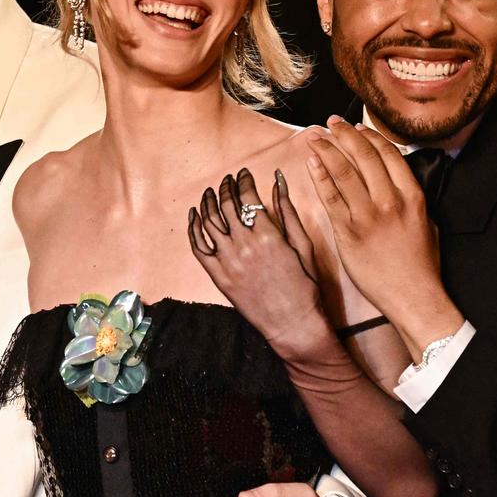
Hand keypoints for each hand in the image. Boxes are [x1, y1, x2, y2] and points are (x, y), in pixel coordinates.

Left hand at [188, 168, 333, 360]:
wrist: (293, 323)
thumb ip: (288, 210)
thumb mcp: (303, 244)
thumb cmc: (304, 285)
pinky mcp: (218, 276)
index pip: (248, 197)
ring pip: (209, 222)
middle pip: (226, 206)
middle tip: (227, 180)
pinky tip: (194, 215)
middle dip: (225, 187)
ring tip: (211, 192)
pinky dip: (193, 228)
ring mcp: (228, 261)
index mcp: (268, 235)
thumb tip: (279, 180)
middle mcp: (244, 245)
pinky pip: (198, 247)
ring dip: (208, 202)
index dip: (244, 181)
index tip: (244, 174)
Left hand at [307, 118, 462, 354]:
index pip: (388, 153)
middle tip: (330, 123)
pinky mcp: (349, 232)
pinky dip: (320, 176)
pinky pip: (330, 197)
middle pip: (363, 155)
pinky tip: (312, 162)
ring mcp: (368, 215)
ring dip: (326, 149)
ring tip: (314, 137)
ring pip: (343, 171)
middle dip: (344, 134)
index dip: (369, 135)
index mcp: (412, 195)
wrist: (413, 295)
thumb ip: (409, 198)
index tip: (356, 127)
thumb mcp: (426, 222)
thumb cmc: (421, 264)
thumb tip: (395, 180)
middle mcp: (390, 200)